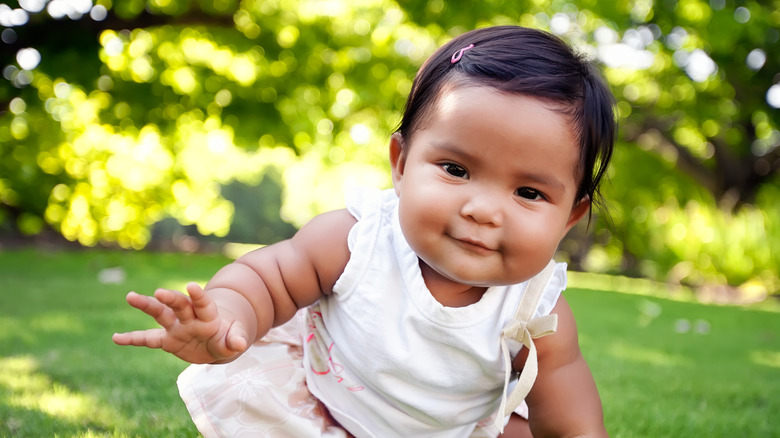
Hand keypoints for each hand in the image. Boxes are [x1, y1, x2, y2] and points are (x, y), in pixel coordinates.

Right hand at [112, 282, 249, 363]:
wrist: (217, 342)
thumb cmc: (227, 337)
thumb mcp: (234, 340)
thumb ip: (236, 339)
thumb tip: (240, 344)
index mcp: (209, 316)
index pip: (204, 304)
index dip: (198, 296)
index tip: (191, 286)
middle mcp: (190, 318)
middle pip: (180, 305)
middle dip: (170, 298)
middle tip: (159, 293)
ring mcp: (177, 327)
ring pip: (161, 314)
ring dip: (147, 305)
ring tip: (130, 296)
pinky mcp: (167, 340)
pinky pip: (148, 339)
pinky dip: (133, 339)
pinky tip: (116, 338)